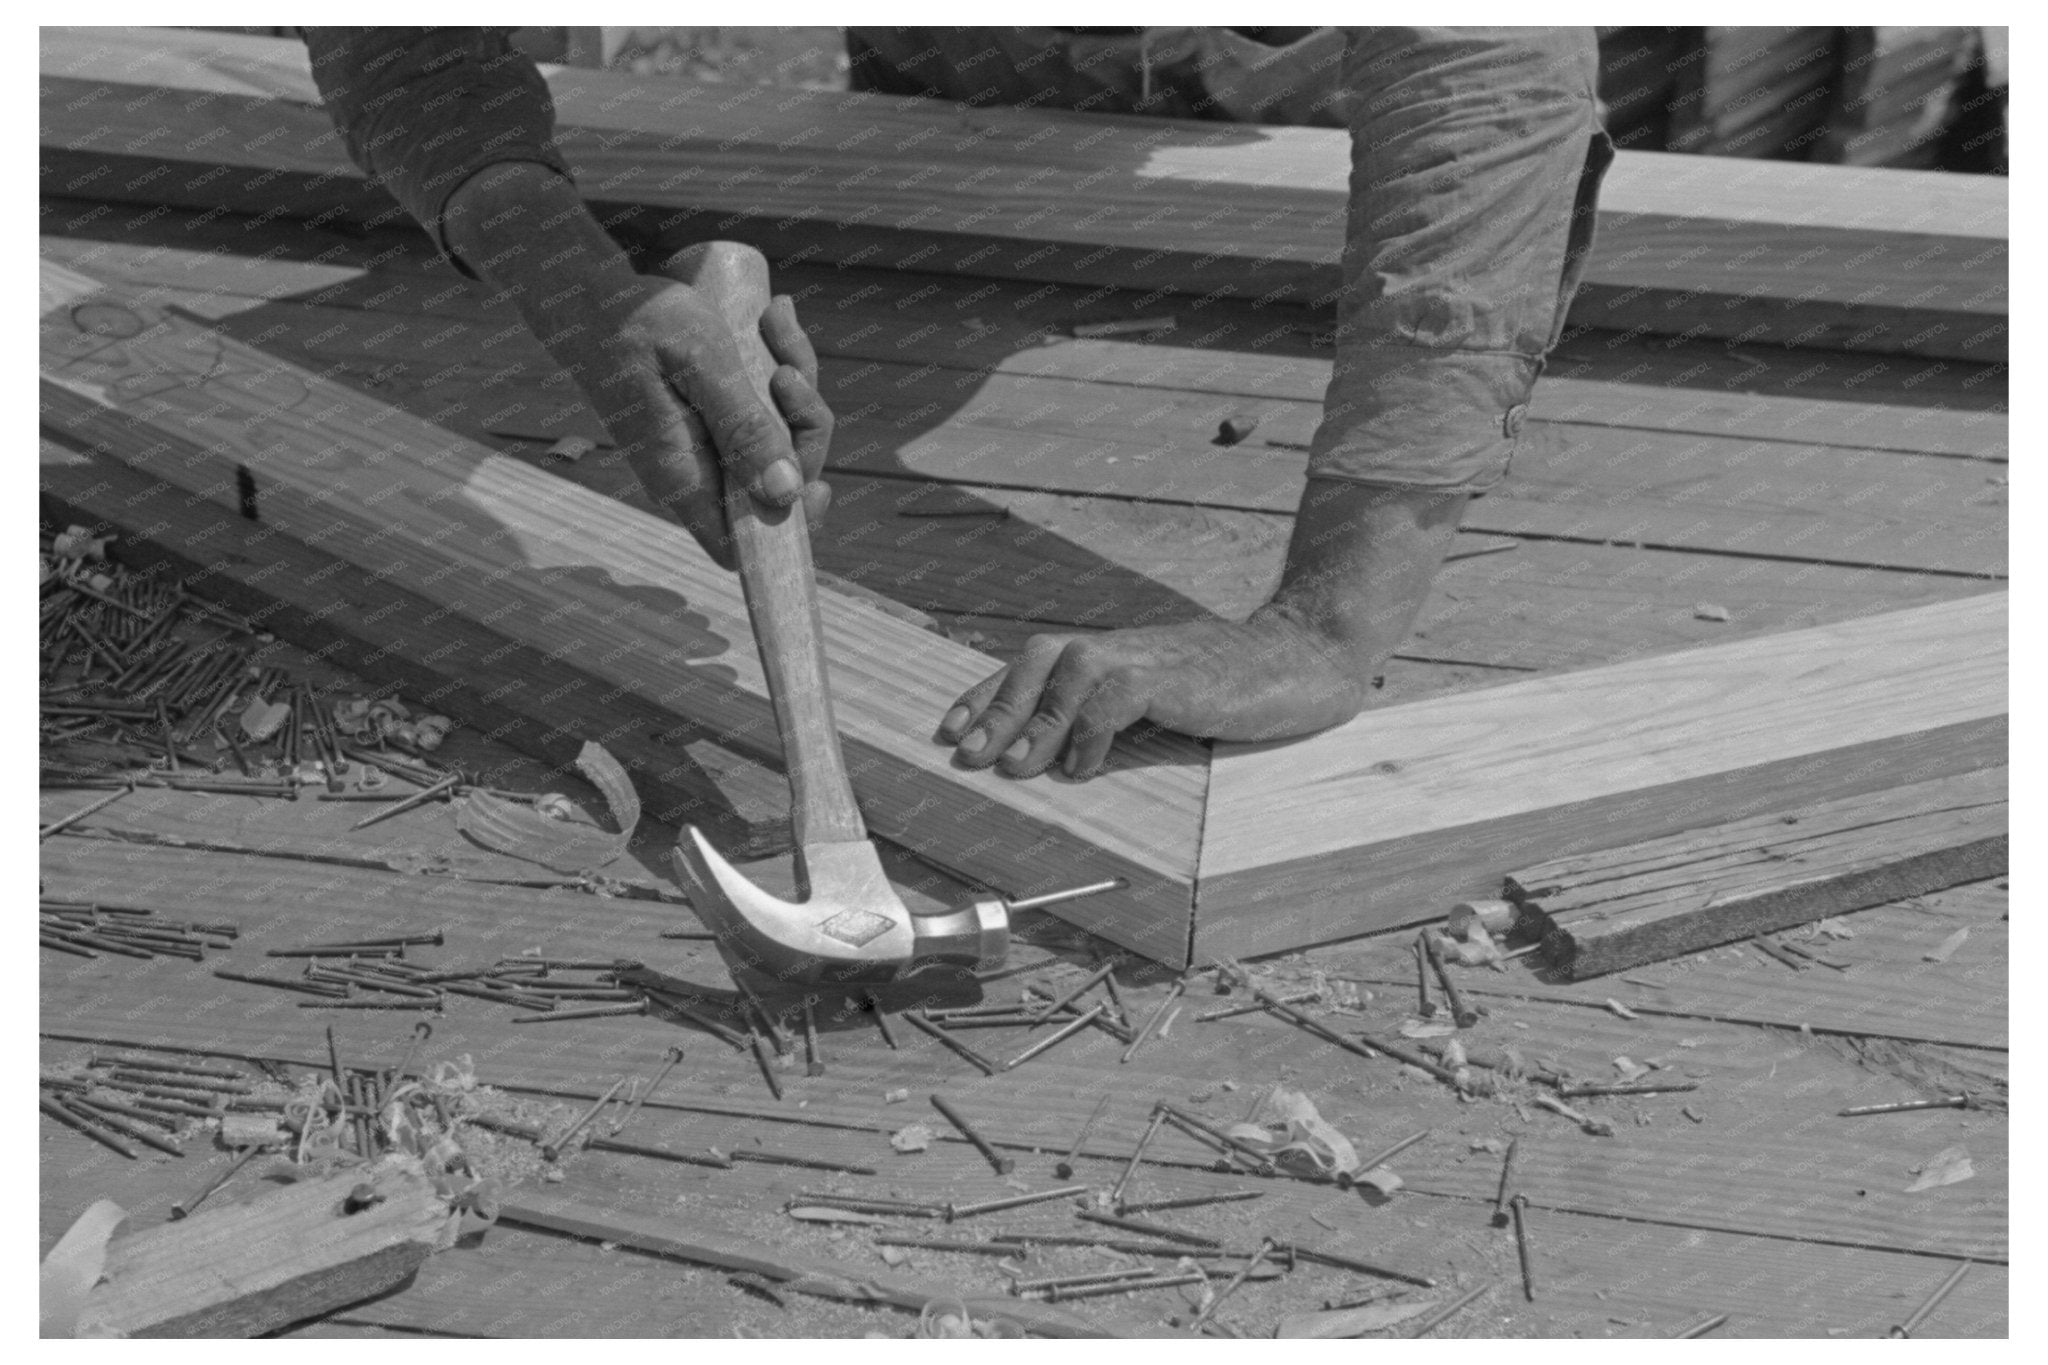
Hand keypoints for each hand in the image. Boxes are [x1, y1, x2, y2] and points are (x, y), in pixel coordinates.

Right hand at [439, 163, 832, 567]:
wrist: (586, 292)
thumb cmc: (634, 323)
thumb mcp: (700, 365)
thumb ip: (742, 428)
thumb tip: (785, 493)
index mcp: (686, 478)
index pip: (744, 546)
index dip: (790, 529)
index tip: (819, 484)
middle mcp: (697, 472)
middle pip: (779, 482)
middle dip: (803, 424)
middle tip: (788, 368)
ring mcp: (705, 444)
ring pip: (778, 436)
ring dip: (794, 381)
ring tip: (775, 322)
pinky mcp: (710, 416)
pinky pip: (761, 407)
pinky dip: (777, 366)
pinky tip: (771, 322)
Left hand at [935, 608, 1374, 779]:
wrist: (1298, 660)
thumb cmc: (1230, 689)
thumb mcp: (1159, 703)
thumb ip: (1112, 719)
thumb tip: (1057, 760)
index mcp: (1112, 652)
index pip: (1031, 663)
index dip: (986, 694)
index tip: (950, 731)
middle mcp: (1121, 646)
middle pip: (1038, 659)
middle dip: (998, 707)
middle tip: (968, 754)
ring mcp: (1149, 656)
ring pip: (1070, 672)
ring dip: (1037, 722)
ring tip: (1015, 769)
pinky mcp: (1176, 675)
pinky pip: (1118, 695)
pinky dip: (1092, 730)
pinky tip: (1084, 768)